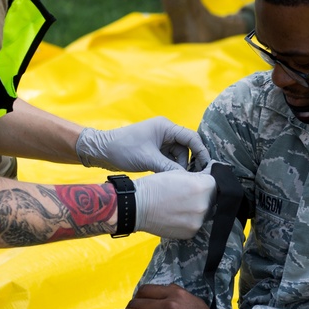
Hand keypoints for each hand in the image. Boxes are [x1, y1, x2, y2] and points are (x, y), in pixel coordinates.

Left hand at [75, 117, 210, 172]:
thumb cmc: (123, 149)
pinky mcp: (154, 151)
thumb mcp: (148, 160)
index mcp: (165, 127)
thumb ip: (169, 169)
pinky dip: (170, 169)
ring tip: (178, 181)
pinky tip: (170, 179)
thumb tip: (188, 180)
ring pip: (178, 156)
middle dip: (189, 162)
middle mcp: (165, 132)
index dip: (201, 151)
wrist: (101, 151)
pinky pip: (168, 160)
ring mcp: (159, 142)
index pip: (191, 137)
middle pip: (186, 148)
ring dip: (179, 168)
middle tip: (192, 178)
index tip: (207, 166)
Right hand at [133, 170, 215, 238]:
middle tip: (189, 193)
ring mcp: (198, 221)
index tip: (202, 180)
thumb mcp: (178, 173)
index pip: (215, 182)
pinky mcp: (191, 232)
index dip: (207, 180)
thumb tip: (212, 172)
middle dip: (205, 195)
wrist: (137, 207)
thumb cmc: (155, 187)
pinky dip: (191, 219)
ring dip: (199, 208)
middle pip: (213, 199)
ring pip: (206, 212)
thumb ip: (198, 176)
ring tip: (182, 204)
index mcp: (202, 187)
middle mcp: (203, 206)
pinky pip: (196, 223)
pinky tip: (178, 214)